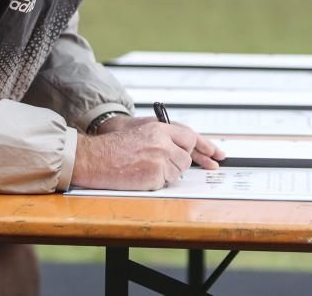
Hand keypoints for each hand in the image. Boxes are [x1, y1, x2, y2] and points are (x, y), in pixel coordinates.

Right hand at [72, 116, 224, 190]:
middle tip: (158, 164)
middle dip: (176, 164)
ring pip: (177, 171)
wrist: (94, 157)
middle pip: (185, 157)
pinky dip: (155, 182)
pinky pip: (165, 182)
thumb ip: (162, 137)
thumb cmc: (113, 147)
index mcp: (158, 128)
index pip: (189, 137)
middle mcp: (162, 140)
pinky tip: (140, 175)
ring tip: (143, 168)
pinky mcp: (154, 174)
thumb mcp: (141, 134)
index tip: (217, 155)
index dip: (204, 147)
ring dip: (165, 174)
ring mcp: (159, 157)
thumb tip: (183, 149)